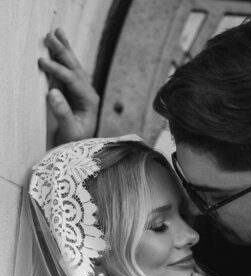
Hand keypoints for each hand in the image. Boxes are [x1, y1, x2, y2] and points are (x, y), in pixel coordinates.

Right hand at [38, 28, 98, 143]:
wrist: (77, 149)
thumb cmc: (74, 142)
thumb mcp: (69, 131)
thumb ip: (63, 113)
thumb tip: (53, 93)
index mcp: (90, 101)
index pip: (73, 80)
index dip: (58, 70)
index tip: (43, 62)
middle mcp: (88, 93)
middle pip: (75, 67)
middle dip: (62, 51)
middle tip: (50, 36)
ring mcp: (82, 91)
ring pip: (73, 65)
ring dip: (64, 49)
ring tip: (57, 32)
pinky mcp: (74, 91)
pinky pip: (68, 70)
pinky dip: (62, 58)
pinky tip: (58, 46)